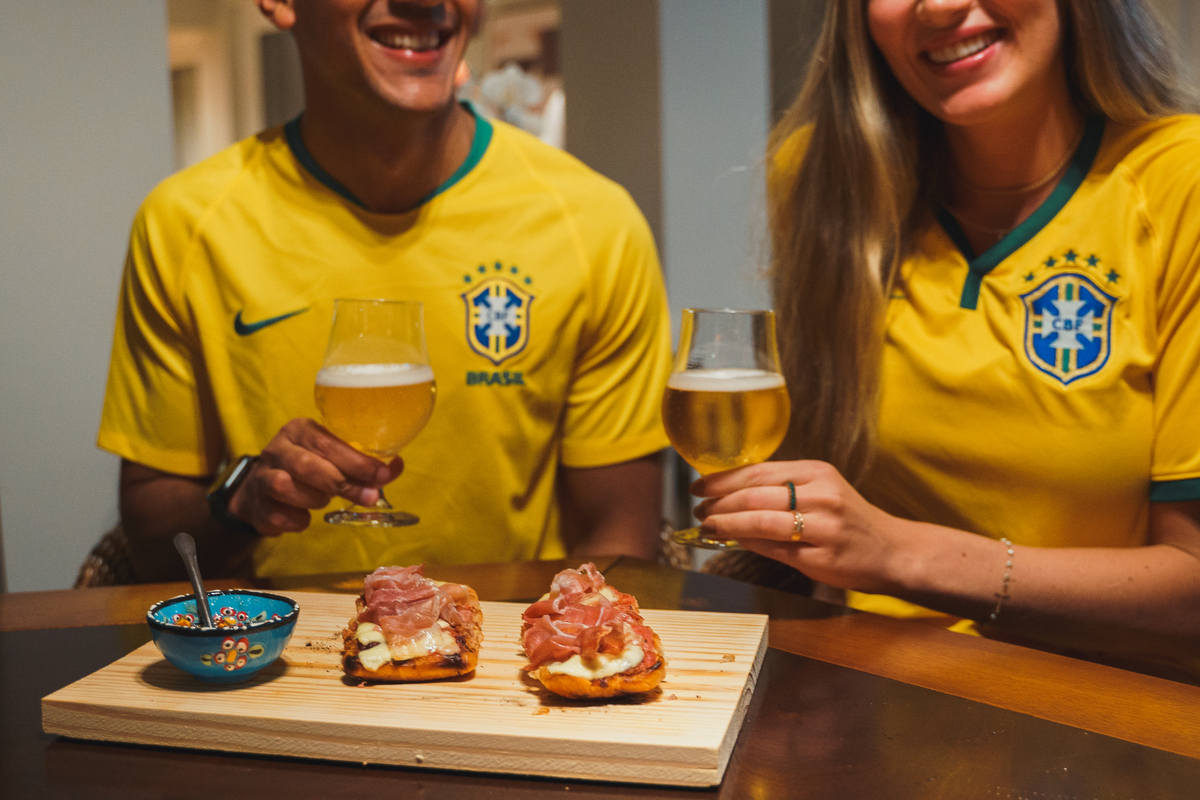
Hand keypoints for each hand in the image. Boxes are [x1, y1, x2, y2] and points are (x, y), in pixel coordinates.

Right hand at [226, 418, 403, 535]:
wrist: (262, 491)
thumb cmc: (308, 470)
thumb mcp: (333, 458)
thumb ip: (361, 464)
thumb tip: (395, 467)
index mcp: (300, 430)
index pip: (328, 443)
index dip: (358, 461)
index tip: (383, 475)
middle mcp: (277, 448)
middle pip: (308, 465)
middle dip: (343, 483)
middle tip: (368, 497)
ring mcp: (262, 475)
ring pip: (287, 487)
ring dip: (315, 499)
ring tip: (324, 500)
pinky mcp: (256, 503)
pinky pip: (279, 515)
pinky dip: (298, 520)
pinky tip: (304, 517)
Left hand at [692, 460, 904, 593]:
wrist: (894, 551)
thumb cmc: (850, 521)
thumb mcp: (822, 492)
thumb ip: (780, 491)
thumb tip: (728, 495)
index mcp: (817, 472)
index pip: (759, 470)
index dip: (723, 479)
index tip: (699, 485)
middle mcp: (822, 495)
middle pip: (755, 495)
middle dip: (719, 502)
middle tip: (699, 508)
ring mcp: (824, 526)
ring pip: (761, 521)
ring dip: (727, 523)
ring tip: (708, 525)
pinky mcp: (822, 557)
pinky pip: (775, 548)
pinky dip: (748, 543)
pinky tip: (733, 541)